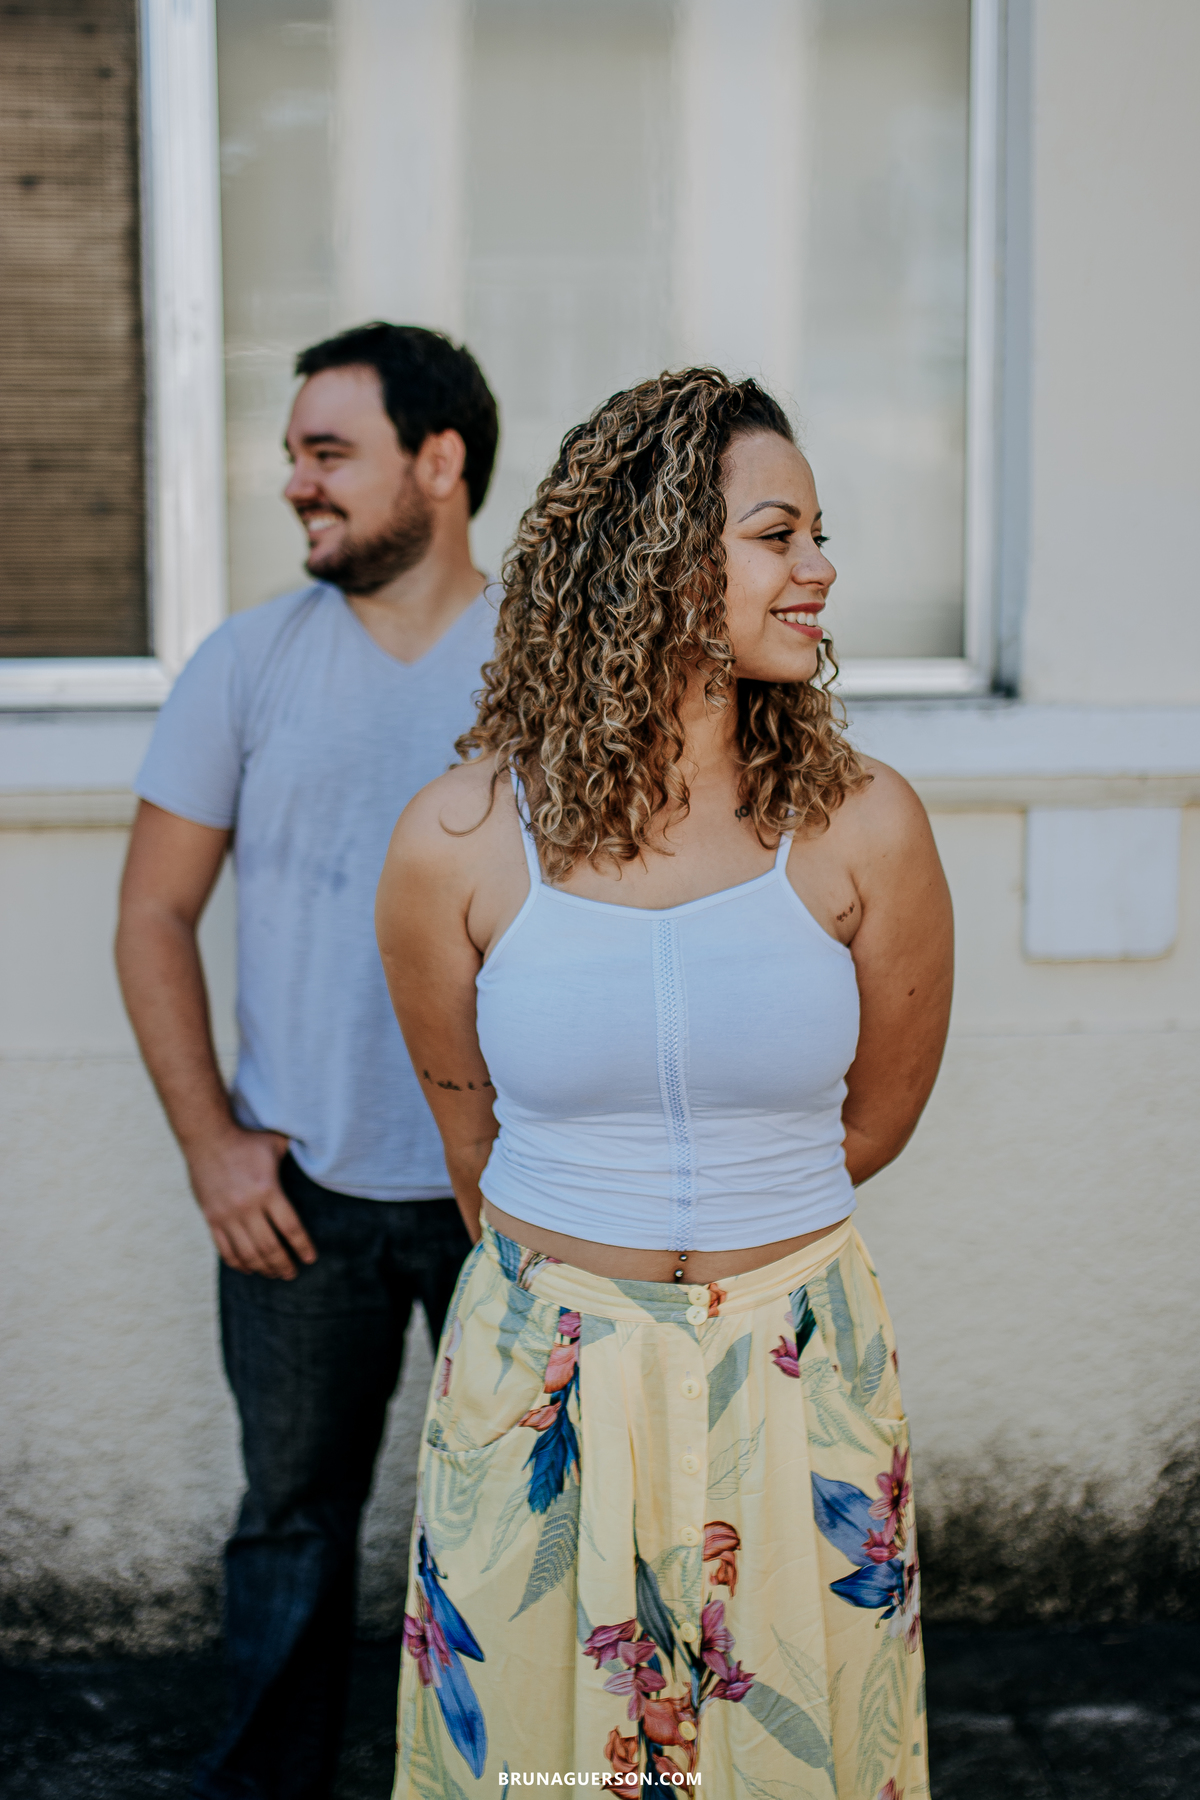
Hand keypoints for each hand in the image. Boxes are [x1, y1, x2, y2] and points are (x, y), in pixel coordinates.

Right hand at [187, 1127, 316, 1278]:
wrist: (206, 1136)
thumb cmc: (246, 1139)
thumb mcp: (275, 1144)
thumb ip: (295, 1157)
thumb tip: (320, 1158)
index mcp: (268, 1190)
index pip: (290, 1227)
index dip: (302, 1247)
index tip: (311, 1259)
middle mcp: (247, 1207)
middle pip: (270, 1247)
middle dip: (283, 1265)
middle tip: (292, 1274)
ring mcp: (227, 1215)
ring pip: (247, 1253)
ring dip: (263, 1268)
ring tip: (273, 1274)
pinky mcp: (211, 1218)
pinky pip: (225, 1249)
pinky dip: (238, 1263)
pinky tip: (248, 1269)